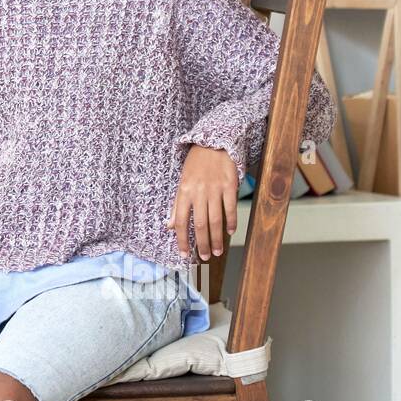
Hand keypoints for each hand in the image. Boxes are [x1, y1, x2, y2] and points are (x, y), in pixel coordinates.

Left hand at [168, 145, 238, 262]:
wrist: (214, 143)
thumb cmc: (196, 164)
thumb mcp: (182, 181)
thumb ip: (177, 205)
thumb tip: (170, 225)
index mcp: (184, 191)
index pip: (181, 221)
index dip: (182, 239)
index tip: (184, 254)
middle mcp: (199, 192)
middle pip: (200, 224)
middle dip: (201, 244)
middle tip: (204, 257)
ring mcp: (215, 189)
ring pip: (215, 220)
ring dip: (216, 238)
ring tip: (216, 251)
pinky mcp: (229, 185)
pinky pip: (230, 208)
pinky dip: (230, 222)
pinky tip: (229, 232)